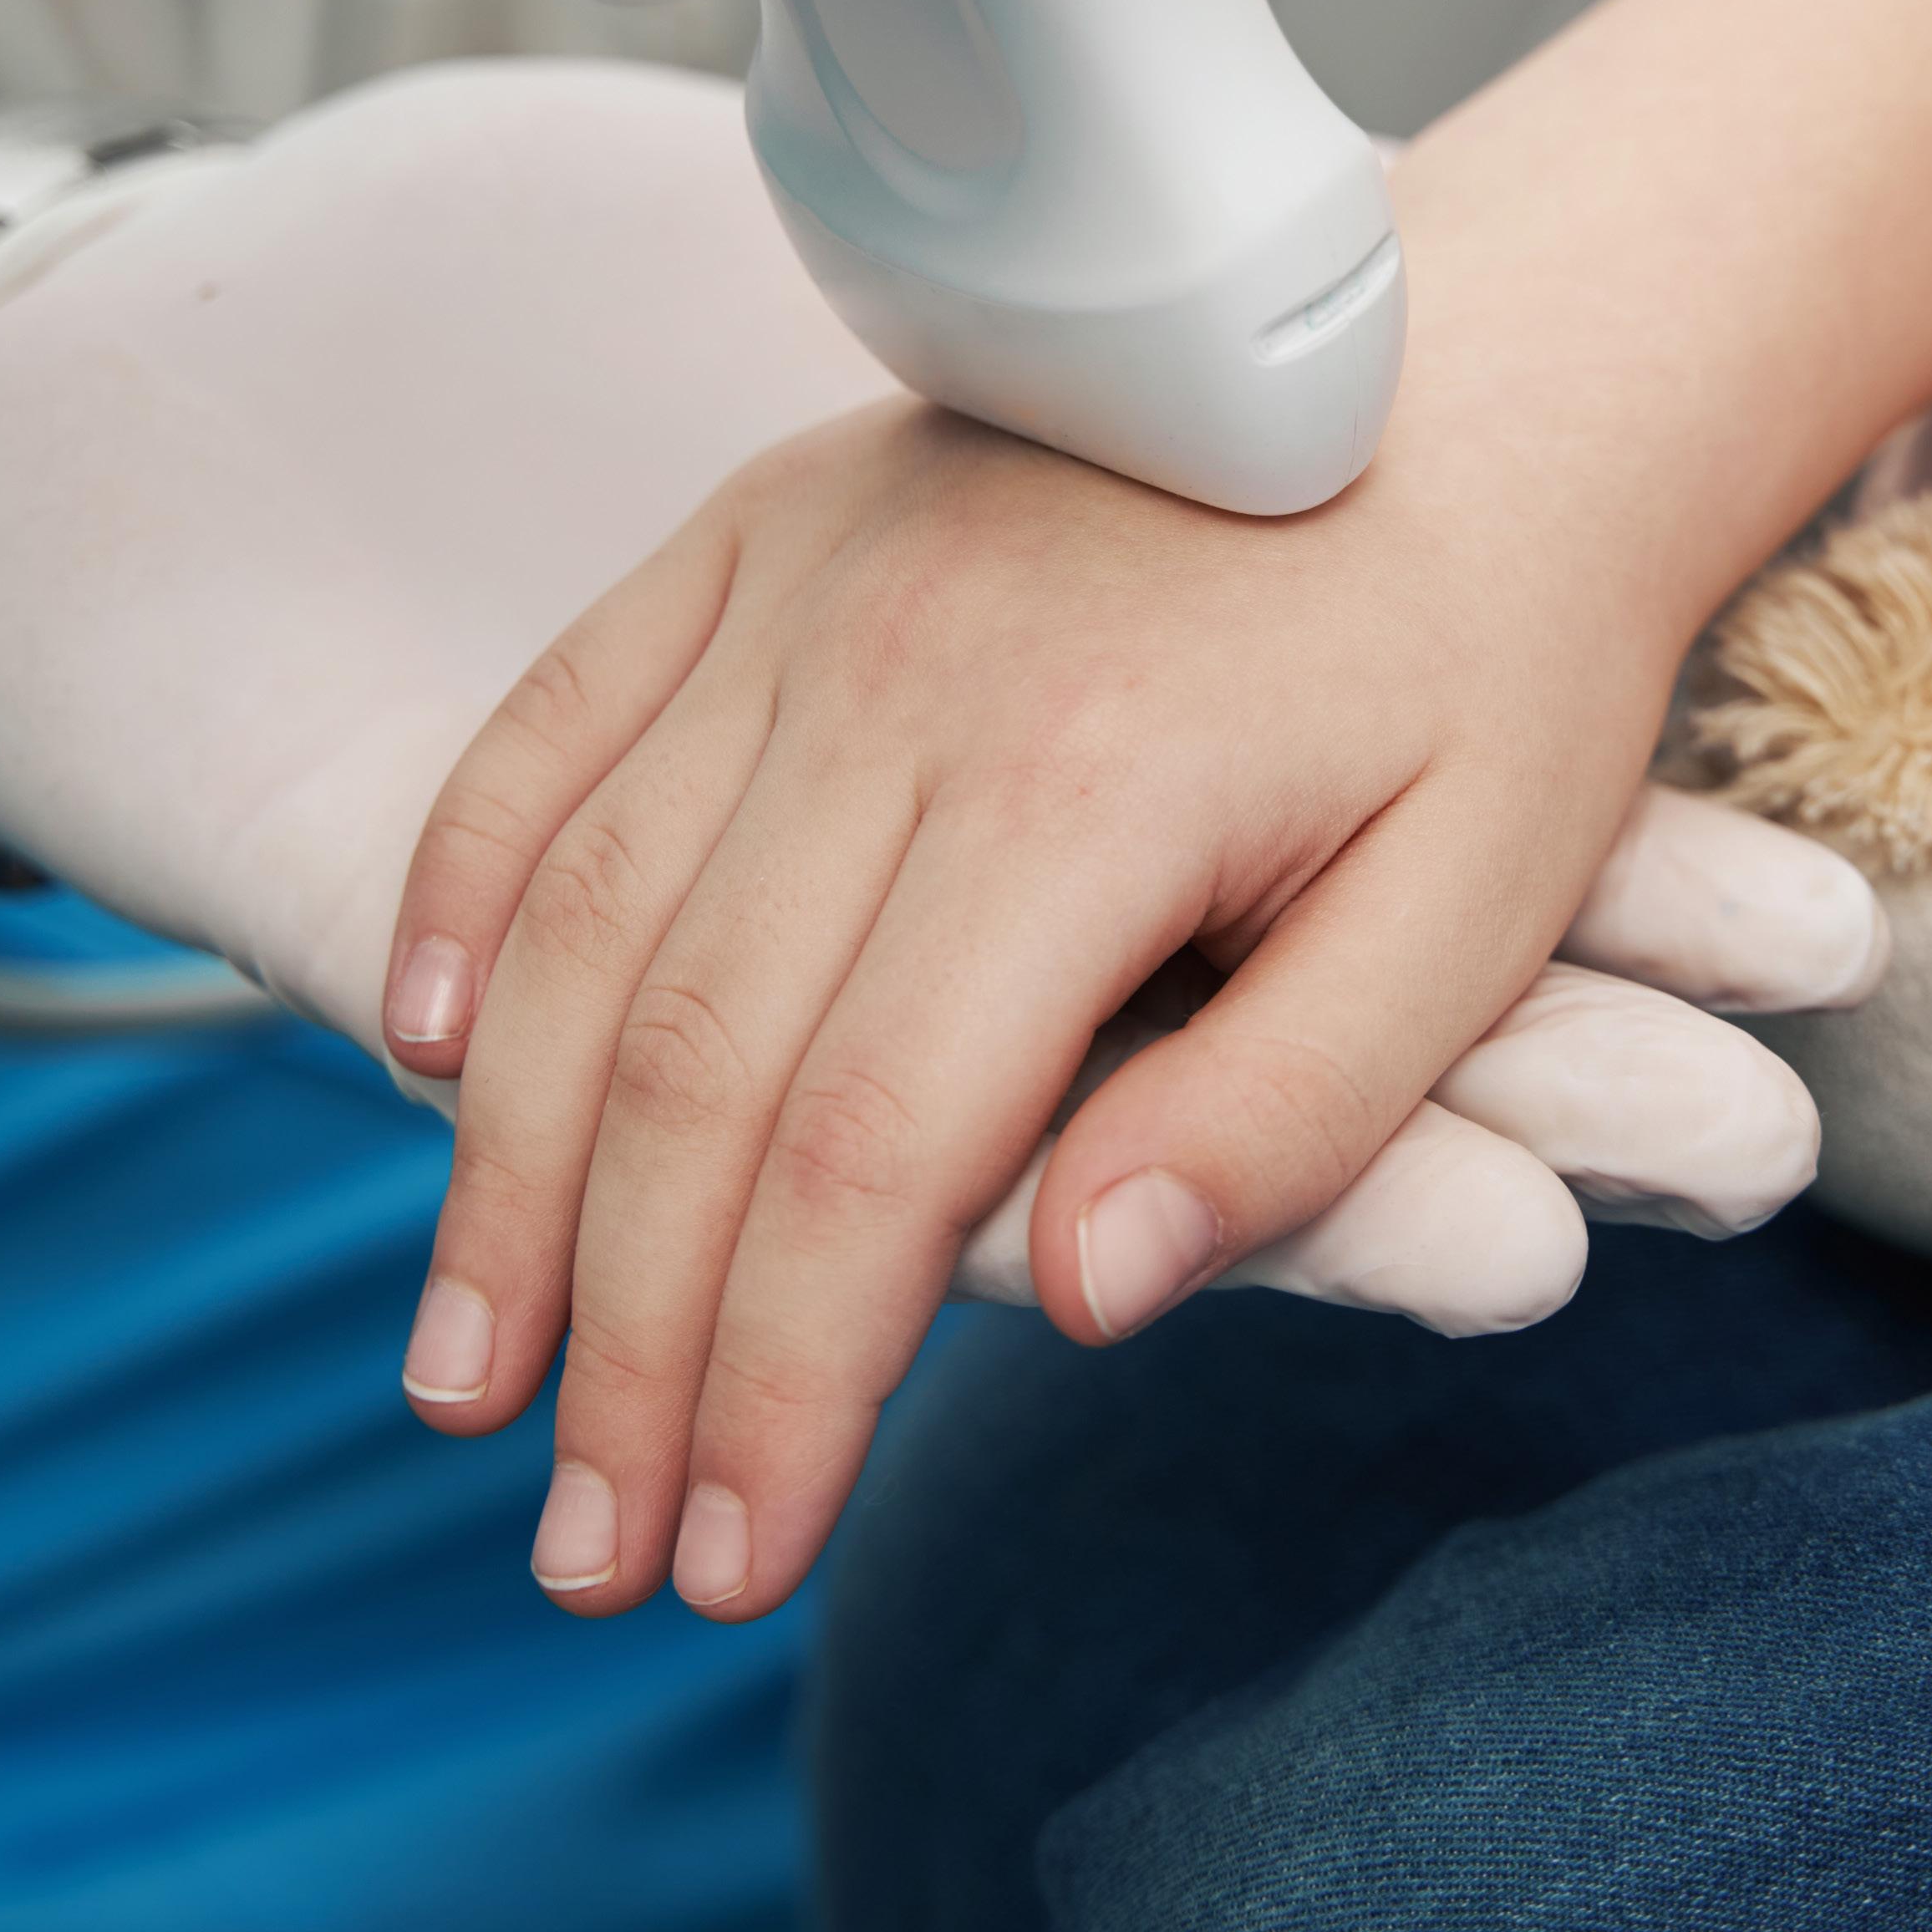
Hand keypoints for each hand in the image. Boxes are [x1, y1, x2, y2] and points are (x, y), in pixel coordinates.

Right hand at [383, 167, 1886, 1619]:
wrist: (1485, 370)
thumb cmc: (1495, 657)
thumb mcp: (1476, 899)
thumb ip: (1292, 1116)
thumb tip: (1077, 1295)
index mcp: (1083, 789)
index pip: (867, 1155)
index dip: (780, 1384)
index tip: (725, 1561)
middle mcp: (900, 678)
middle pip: (693, 1067)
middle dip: (625, 1342)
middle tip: (581, 1553)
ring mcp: (811, 584)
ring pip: (586, 914)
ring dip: (508, 1169)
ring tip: (471, 1375)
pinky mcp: (764, 527)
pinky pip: (560, 718)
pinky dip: (479, 887)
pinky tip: (436, 1051)